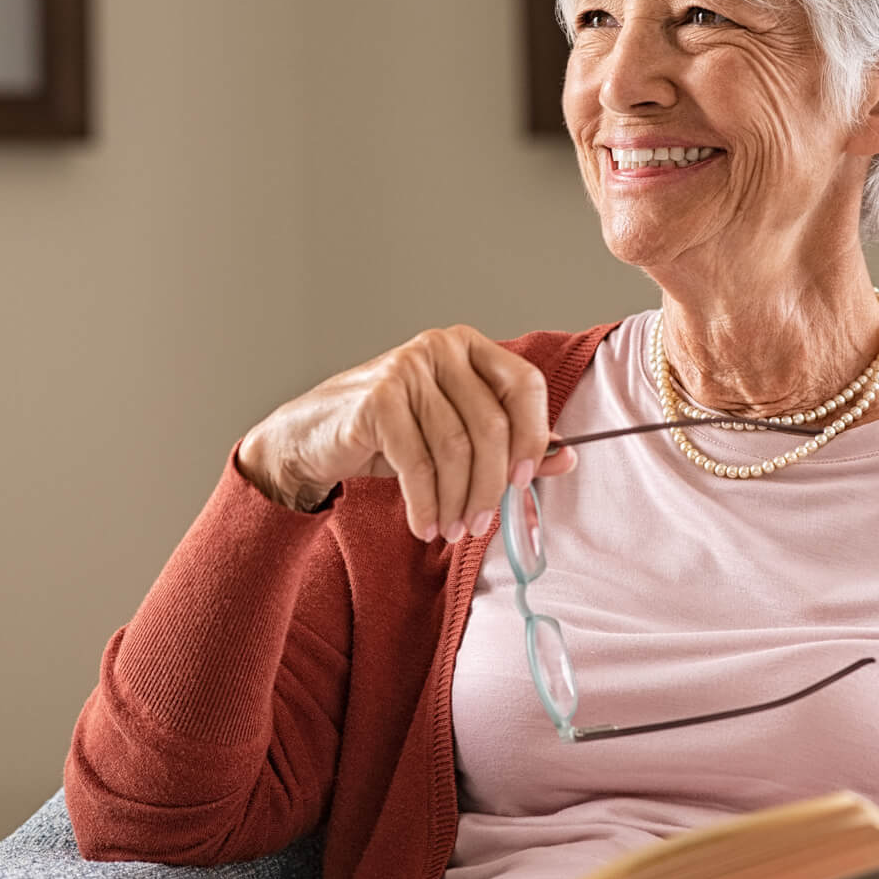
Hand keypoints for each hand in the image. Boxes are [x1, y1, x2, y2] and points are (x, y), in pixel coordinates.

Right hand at [237, 326, 576, 538]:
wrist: (312, 438)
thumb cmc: (389, 435)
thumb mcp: (454, 436)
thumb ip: (511, 443)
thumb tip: (566, 458)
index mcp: (469, 348)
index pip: (525, 384)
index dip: (535, 435)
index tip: (526, 481)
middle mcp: (440, 347)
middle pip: (492, 425)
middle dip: (492, 486)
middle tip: (482, 524)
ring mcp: (406, 368)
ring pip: (456, 449)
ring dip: (458, 501)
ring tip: (452, 530)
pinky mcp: (377, 399)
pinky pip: (418, 464)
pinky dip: (426, 503)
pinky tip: (425, 524)